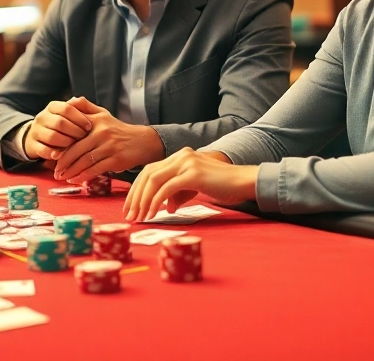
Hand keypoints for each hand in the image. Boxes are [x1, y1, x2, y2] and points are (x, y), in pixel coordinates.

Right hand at [23, 98, 94, 159]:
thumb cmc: (59, 126)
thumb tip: (86, 105)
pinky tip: (63, 155)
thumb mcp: (67, 115)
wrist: (36, 136)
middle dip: (75, 132)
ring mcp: (36, 131)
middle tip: (84, 138)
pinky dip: (55, 153)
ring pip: (52, 137)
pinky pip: (44, 150)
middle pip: (60, 123)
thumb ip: (77, 109)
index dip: (79, 118)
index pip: (67, 108)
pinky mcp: (32, 145)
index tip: (89, 126)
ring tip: (76, 147)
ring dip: (66, 143)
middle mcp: (42, 117)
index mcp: (52, 107)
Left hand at [51, 98, 164, 182]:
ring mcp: (109, 147)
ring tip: (62, 177)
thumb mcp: (103, 114)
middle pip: (76, 150)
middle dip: (63, 163)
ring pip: (84, 161)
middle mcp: (102, 133)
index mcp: (96, 122)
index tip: (51, 155)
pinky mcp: (116, 160)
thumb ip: (86, 107)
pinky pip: (95, 169)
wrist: (143, 141)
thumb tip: (69, 100)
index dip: (60, 146)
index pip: (72, 134)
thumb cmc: (119, 129)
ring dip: (71, 171)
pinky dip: (83, 176)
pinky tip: (75, 180)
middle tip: (54, 171)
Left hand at [123, 148, 258, 222]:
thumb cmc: (222, 186)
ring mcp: (186, 163)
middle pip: (147, 174)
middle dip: (135, 196)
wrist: (244, 182)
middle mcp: (180, 155)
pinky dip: (156, 202)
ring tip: (139, 218)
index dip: (136, 189)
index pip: (150, 170)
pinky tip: (153, 214)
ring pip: (154, 180)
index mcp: (179, 157)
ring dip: (143, 201)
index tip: (130, 207)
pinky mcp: (193, 174)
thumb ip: (179, 194)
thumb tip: (166, 207)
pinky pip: (167, 188)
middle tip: (129, 215)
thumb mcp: (195, 188)